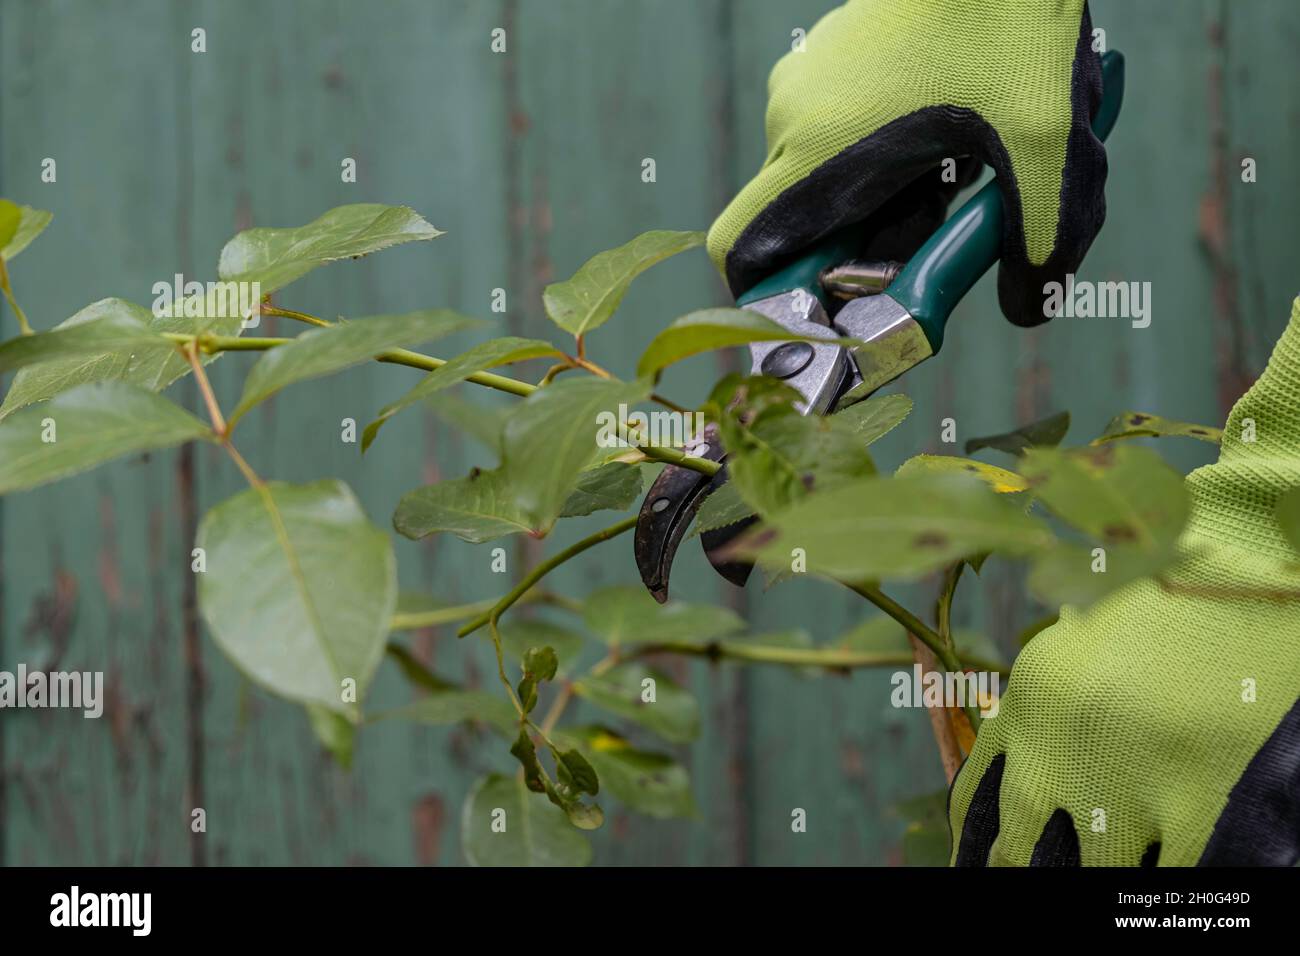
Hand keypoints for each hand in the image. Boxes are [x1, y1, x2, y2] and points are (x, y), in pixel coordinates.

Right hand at [709, 0, 1105, 325]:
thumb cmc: (1013, 23)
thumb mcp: (1047, 145)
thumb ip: (1040, 240)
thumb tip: (1030, 311)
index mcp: (820, 150)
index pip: (743, 253)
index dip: (772, 303)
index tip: (833, 317)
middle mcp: (793, 120)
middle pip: (806, 231)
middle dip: (871, 256)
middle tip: (944, 248)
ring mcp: (806, 85)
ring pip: (831, 188)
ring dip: (890, 208)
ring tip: (965, 178)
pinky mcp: (829, 63)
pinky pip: (844, 143)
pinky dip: (891, 166)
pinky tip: (955, 142)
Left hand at [950, 299, 1299, 865]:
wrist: (1235, 566)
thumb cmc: (1159, 597)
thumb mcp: (1075, 640)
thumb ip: (1044, 706)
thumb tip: (1029, 773)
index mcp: (1027, 702)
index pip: (980, 798)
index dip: (982, 845)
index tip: (985, 864)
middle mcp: (1058, 748)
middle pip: (1021, 849)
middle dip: (1024, 872)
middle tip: (1026, 881)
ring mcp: (1122, 784)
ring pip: (1093, 871)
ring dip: (1100, 873)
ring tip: (1103, 874)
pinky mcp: (1192, 805)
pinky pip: (1167, 875)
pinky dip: (1165, 877)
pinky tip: (1165, 871)